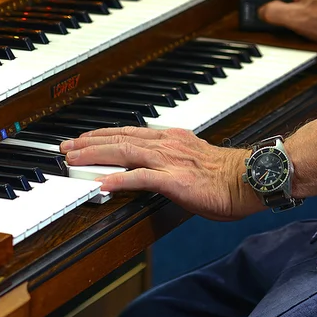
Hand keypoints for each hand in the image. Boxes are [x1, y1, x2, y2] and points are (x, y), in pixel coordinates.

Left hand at [61, 127, 261, 219]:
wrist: (250, 178)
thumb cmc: (228, 176)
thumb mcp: (195, 161)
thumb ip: (174, 161)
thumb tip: (157, 170)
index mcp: (173, 138)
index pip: (130, 132)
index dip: (103, 134)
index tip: (84, 138)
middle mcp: (168, 144)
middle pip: (120, 138)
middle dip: (90, 142)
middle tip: (66, 147)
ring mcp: (170, 160)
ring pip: (124, 152)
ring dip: (95, 155)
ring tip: (74, 160)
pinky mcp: (174, 180)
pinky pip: (141, 178)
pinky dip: (119, 180)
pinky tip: (102, 184)